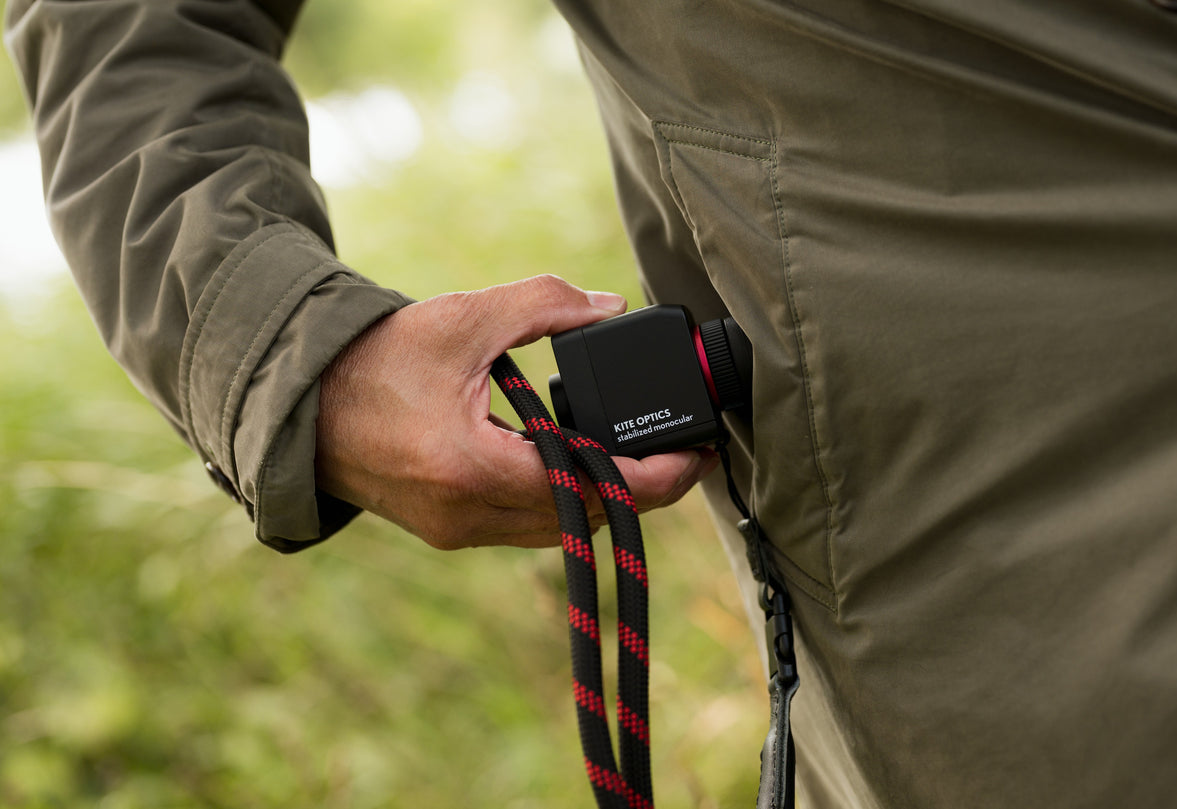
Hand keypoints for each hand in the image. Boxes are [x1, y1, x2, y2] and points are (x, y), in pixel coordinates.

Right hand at [315, 275, 718, 549]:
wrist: (300, 404)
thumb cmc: (374, 360)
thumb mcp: (462, 318)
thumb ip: (542, 304)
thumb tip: (610, 307)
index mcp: (472, 468)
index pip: (593, 488)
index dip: (658, 476)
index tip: (699, 452)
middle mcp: (469, 515)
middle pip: (587, 517)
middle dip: (644, 487)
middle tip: (685, 450)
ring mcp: (459, 532)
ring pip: (560, 528)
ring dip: (605, 496)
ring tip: (641, 453)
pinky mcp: (451, 531)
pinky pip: (529, 526)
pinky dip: (565, 499)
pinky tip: (581, 462)